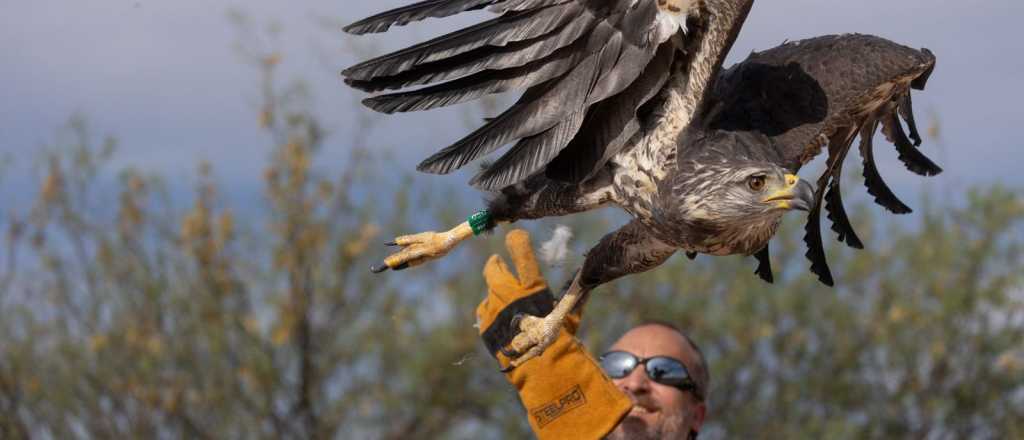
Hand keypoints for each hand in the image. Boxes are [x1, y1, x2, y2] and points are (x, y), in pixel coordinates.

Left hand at [476, 230, 630, 439]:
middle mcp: (509, 294)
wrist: (535, 370)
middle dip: (496, 264)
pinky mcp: (483, 322)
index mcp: (532, 289)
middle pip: (494, 267)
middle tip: (498, 263)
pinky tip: (501, 319)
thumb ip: (575, 298)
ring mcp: (493, 308)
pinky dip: (491, 310)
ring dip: (495, 290)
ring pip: (489, 289)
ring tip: (504, 300)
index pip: (522, 253)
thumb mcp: (569, 318)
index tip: (514, 236)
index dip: (517, 241)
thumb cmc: (557, 342)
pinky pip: (484, 308)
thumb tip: (590, 282)